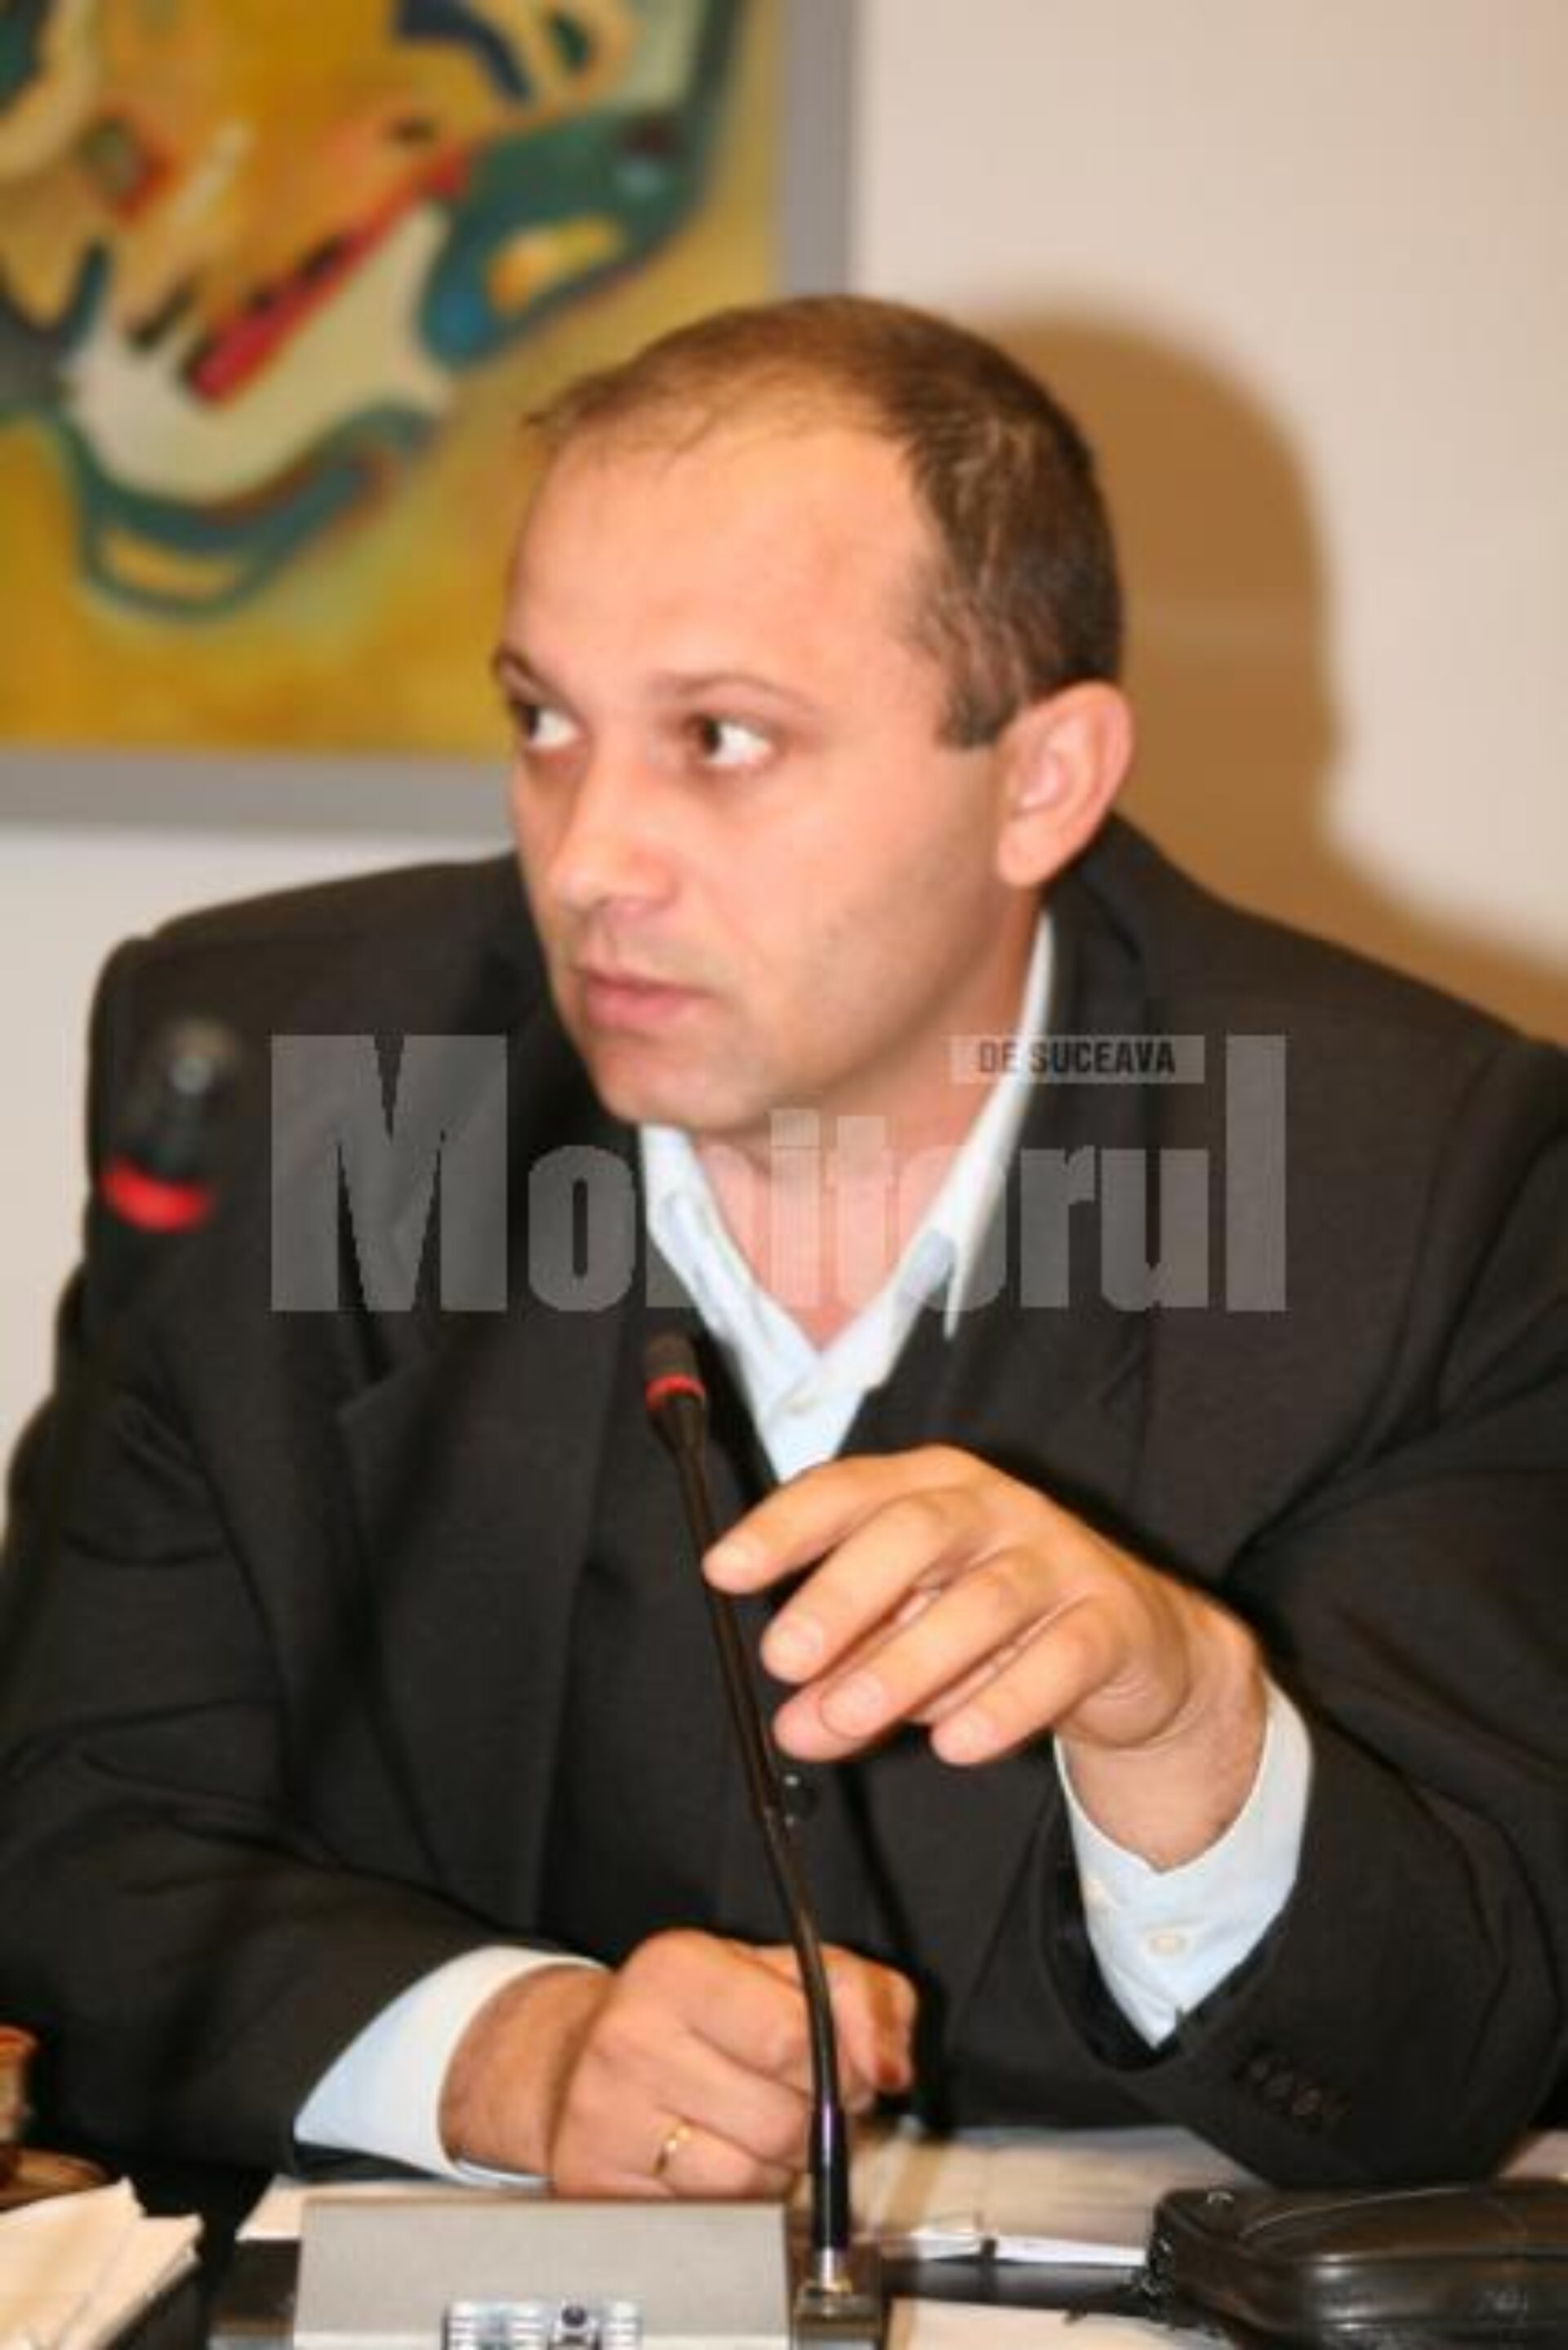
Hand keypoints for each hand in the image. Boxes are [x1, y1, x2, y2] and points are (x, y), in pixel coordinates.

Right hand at [439, 1931, 915, 2193]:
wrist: (574, 2056)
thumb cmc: (688, 2011)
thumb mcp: (779, 1972)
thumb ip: (861, 1995)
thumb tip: (891, 2064)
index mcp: (676, 1968)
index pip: (794, 2036)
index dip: (842, 2065)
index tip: (845, 2066)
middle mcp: (631, 2038)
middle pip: (783, 2120)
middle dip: (813, 2120)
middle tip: (792, 2096)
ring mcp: (606, 2116)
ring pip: (751, 2179)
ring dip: (775, 2167)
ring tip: (747, 2125)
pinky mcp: (595, 2183)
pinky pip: (710, 2216)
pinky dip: (732, 2200)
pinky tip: (710, 2156)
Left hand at [705, 1446, 1266, 1865]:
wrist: (1137, 1646)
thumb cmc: (999, 1627)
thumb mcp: (910, 1644)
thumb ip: (848, 1677)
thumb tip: (792, 1728)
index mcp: (929, 1489)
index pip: (847, 1489)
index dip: (784, 1526)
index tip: (725, 1570)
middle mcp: (994, 1508)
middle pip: (914, 1530)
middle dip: (842, 1592)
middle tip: (784, 1657)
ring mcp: (1058, 1558)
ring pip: (984, 1598)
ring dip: (909, 1661)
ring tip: (852, 1717)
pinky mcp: (1110, 1619)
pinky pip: (1059, 1657)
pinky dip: (1005, 1702)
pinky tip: (958, 1743)